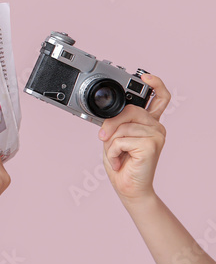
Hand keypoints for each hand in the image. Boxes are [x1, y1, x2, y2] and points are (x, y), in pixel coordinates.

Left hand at [99, 73, 169, 206]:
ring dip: (111, 143)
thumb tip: (109, 114)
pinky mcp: (152, 144)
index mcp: (149, 122)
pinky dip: (113, 151)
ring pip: (122, 126)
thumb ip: (117, 122)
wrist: (128, 187)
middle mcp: (156, 126)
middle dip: (110, 124)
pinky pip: (120, 139)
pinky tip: (120, 160)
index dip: (155, 84)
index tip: (145, 76)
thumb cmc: (121, 162)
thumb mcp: (114, 137)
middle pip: (130, 109)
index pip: (160, 98)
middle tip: (103, 139)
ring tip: (117, 155)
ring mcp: (157, 134)